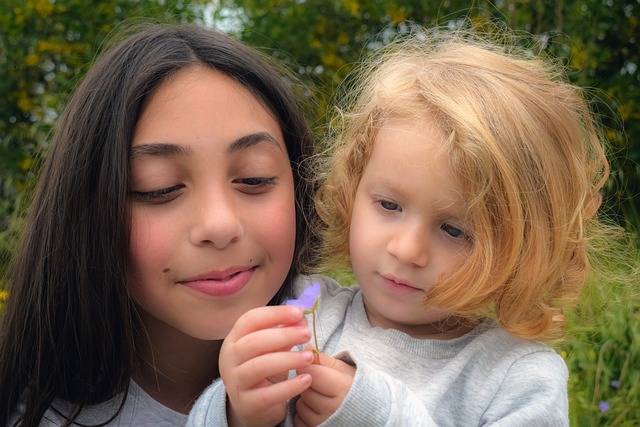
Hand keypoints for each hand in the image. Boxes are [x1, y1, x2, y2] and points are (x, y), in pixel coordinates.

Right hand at [221, 305, 314, 426]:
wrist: (251, 407)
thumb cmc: (263, 370)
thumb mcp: (272, 349)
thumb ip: (285, 332)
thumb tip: (301, 318)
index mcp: (234, 339)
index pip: (250, 320)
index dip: (275, 314)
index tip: (299, 312)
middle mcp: (229, 359)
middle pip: (254, 342)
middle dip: (283, 335)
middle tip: (307, 334)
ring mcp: (235, 382)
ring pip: (260, 366)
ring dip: (288, 359)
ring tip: (309, 356)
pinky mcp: (246, 404)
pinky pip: (268, 394)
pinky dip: (289, 386)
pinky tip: (307, 379)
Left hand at [293, 347, 355, 426]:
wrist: (366, 410)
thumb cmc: (351, 385)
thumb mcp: (342, 369)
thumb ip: (323, 359)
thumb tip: (305, 348)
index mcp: (343, 388)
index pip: (315, 374)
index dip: (306, 365)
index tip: (304, 362)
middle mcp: (335, 408)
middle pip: (305, 390)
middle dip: (306, 383)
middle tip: (315, 381)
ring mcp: (326, 422)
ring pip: (301, 406)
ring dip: (304, 399)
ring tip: (317, 395)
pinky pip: (300, 420)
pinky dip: (302, 414)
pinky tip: (314, 408)